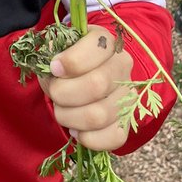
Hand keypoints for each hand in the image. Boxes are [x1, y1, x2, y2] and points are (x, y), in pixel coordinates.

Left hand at [37, 26, 133, 151]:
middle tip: (54, 94)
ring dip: (70, 117)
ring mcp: (128, 95)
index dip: (71, 61)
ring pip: (100, 115)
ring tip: (62, 112)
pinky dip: (88, 138)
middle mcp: (122, 66)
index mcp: (105, 42)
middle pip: (96, 85)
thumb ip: (52, 53)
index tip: (54, 68)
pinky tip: (76, 129)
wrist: (78, 81)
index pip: (96, 48)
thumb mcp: (55, 50)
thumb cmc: (64, 64)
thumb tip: (54, 67)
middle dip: (64, 93)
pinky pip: (115, 137)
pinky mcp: (128, 121)